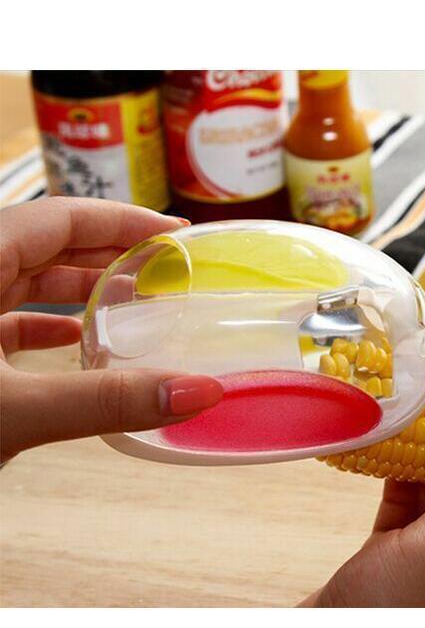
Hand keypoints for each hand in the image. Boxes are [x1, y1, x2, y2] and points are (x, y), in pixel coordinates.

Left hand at [0, 197, 222, 463]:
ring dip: (79, 286)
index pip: (61, 217)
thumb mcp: (16, 410)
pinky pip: (3, 312)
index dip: (123, 219)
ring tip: (134, 300)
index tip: (177, 234)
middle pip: (47, 242)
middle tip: (166, 266)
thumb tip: (201, 392)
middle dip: (110, 251)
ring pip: (23, 275)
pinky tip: (74, 341)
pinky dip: (44, 320)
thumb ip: (106, 401)